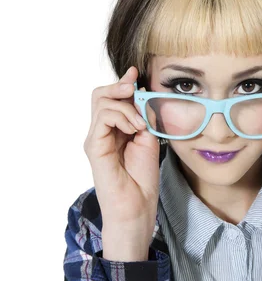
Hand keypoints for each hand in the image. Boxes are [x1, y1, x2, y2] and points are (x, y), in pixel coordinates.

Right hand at [83, 66, 159, 255]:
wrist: (136, 207)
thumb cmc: (142, 179)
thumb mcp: (148, 139)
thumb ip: (143, 117)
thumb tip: (141, 92)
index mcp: (114, 129)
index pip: (111, 97)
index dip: (123, 82)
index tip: (137, 74)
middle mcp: (101, 132)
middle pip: (100, 94)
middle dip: (120, 86)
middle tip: (136, 89)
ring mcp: (95, 138)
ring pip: (101, 101)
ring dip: (126, 106)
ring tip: (141, 124)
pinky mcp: (94, 146)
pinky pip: (104, 117)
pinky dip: (122, 116)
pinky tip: (135, 129)